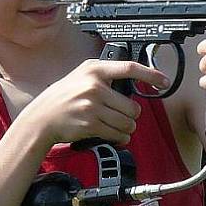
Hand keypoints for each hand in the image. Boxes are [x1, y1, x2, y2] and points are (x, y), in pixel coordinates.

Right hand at [17, 60, 169, 146]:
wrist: (41, 118)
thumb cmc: (63, 98)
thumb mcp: (81, 76)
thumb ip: (104, 75)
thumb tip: (133, 78)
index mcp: (94, 69)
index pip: (129, 68)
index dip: (150, 74)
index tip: (164, 81)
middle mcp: (94, 85)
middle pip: (132, 105)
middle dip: (131, 115)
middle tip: (121, 115)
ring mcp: (92, 105)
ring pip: (127, 122)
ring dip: (126, 128)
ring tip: (115, 125)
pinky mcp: (90, 124)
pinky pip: (117, 134)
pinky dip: (119, 137)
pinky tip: (113, 135)